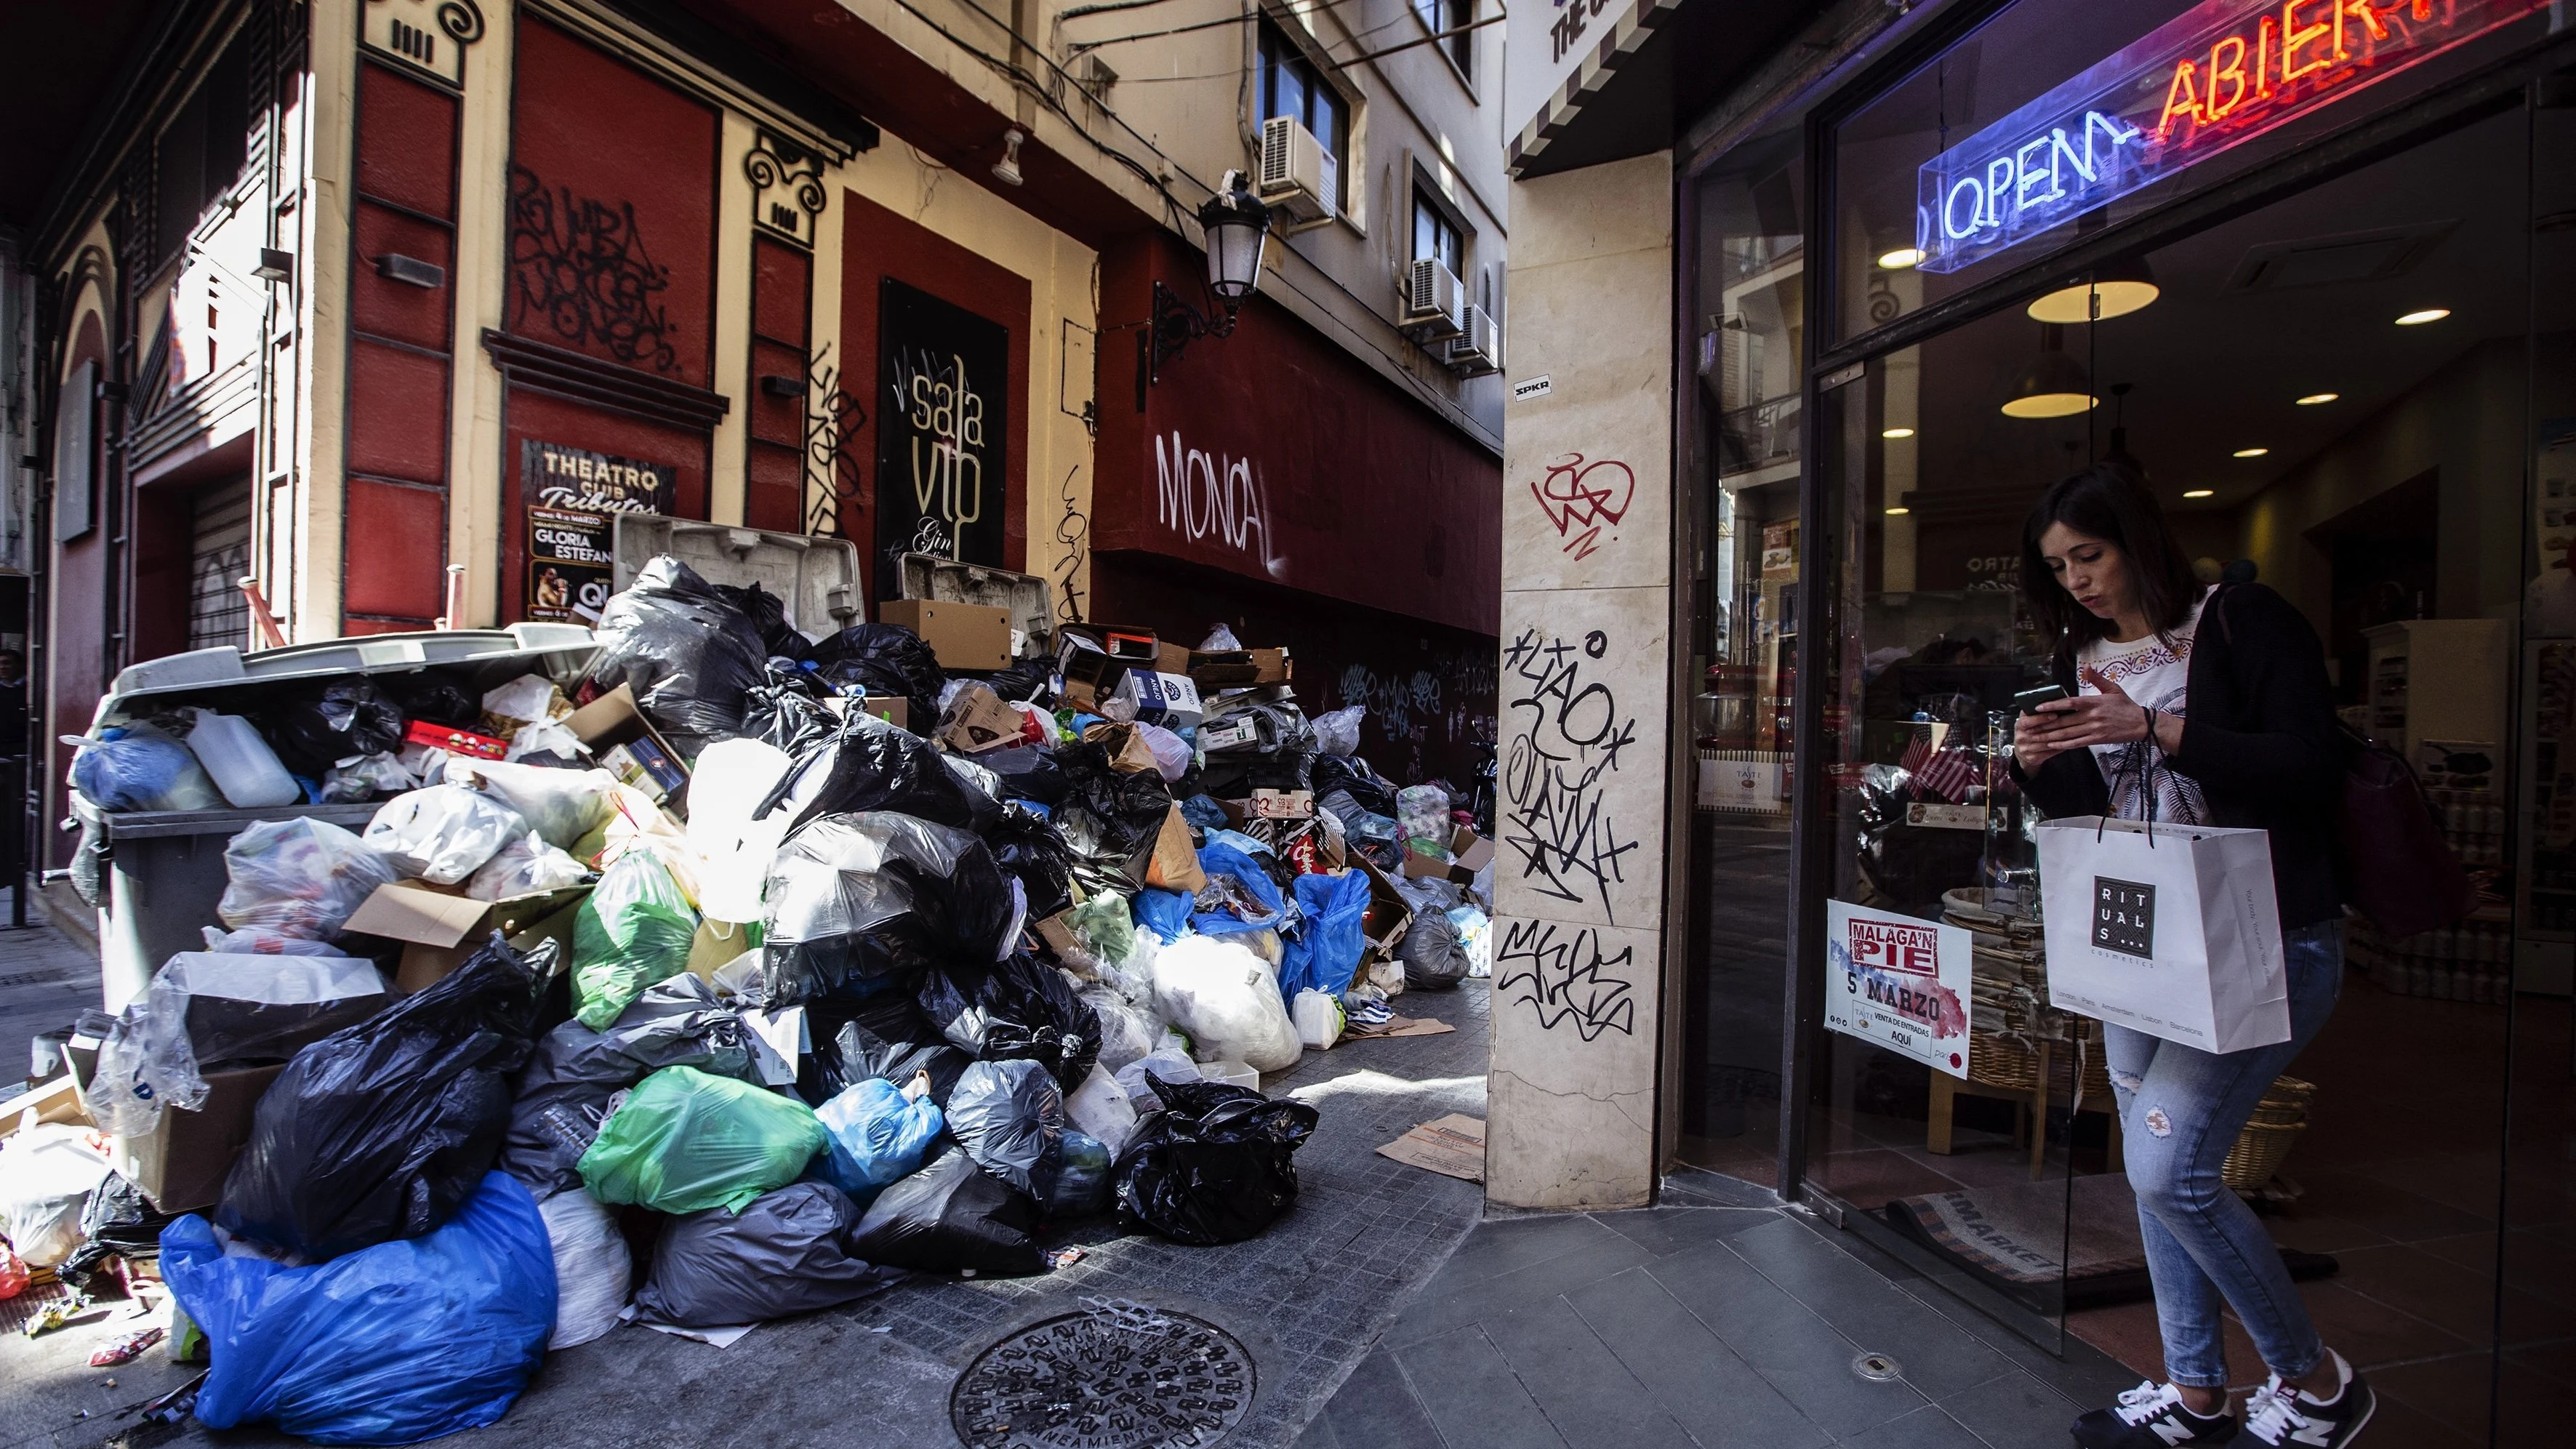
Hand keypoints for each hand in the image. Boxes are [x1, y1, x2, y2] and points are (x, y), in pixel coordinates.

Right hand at [2012, 711, 2073, 770]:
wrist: (2022, 751)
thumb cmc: (2029, 731)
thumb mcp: (2029, 720)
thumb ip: (2036, 712)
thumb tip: (2054, 703)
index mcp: (2019, 725)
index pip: (2028, 721)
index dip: (2041, 717)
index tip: (2054, 714)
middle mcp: (2020, 737)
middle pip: (2039, 732)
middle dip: (2055, 727)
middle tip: (2068, 722)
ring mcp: (2025, 749)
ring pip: (2047, 743)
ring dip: (2061, 737)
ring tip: (2072, 731)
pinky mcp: (2032, 758)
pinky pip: (2050, 752)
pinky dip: (2060, 747)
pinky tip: (2069, 742)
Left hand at [2029, 668, 2157, 750]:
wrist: (2141, 724)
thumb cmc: (2125, 706)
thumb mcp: (2113, 689)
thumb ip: (2097, 679)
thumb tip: (2087, 667)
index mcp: (2095, 702)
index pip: (2070, 703)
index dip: (2053, 705)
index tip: (2039, 707)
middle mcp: (2093, 716)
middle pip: (2065, 720)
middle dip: (2046, 724)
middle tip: (2030, 726)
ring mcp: (2095, 729)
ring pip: (2069, 733)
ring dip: (2051, 736)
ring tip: (2036, 737)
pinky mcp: (2098, 739)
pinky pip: (2077, 743)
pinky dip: (2063, 744)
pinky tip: (2052, 744)